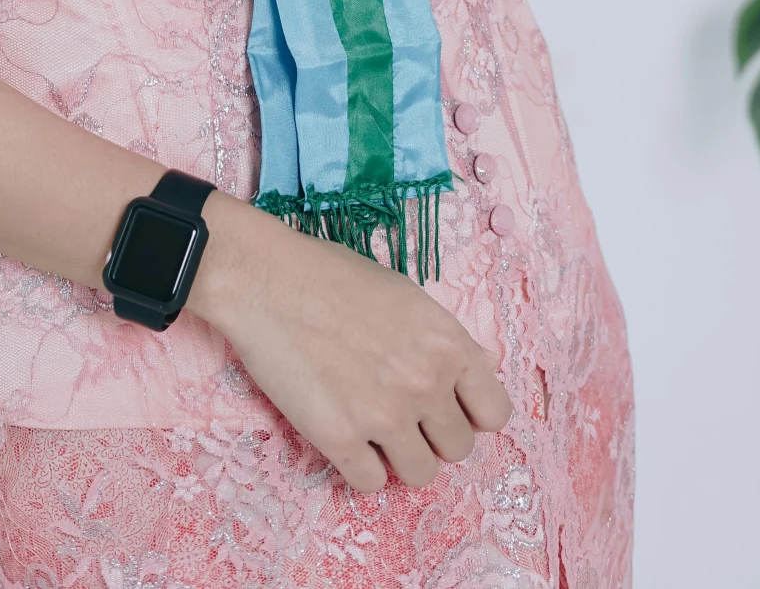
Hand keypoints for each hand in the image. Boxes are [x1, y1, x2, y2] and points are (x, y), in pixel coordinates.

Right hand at [187, 192, 510, 492]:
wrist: (265, 279)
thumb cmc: (332, 276)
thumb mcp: (404, 294)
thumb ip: (444, 338)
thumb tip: (484, 367)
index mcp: (446, 342)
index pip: (494, 413)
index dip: (471, 413)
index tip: (448, 407)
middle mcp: (424, 383)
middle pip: (457, 448)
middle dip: (432, 434)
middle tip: (400, 412)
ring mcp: (383, 415)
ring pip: (420, 474)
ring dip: (399, 456)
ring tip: (371, 427)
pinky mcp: (339, 439)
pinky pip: (371, 484)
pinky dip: (359, 466)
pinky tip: (343, 434)